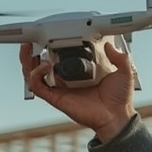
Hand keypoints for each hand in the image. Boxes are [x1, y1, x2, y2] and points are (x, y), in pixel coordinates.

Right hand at [20, 40, 137, 142]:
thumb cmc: (119, 99)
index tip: (49, 35)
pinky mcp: (56, 97)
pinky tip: (44, 65)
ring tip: (28, 49)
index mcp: (78, 72)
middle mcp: (66, 79)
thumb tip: (110, 45)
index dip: (50, 46)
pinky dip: (36, 74)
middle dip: (31, 52)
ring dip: (27, 61)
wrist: (117, 116)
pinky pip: (38, 86)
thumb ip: (119, 57)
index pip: (59, 56)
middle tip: (30, 40)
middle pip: (39, 64)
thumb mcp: (124, 72)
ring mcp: (59, 89)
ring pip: (33, 74)